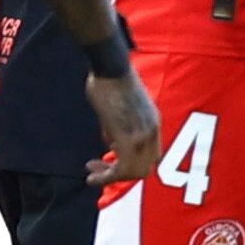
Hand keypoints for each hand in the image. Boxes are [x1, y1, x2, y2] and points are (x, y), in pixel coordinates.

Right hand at [81, 63, 163, 187]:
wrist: (110, 66)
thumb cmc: (109, 80)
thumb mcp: (119, 108)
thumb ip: (118, 128)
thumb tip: (112, 144)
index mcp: (153, 122)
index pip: (152, 157)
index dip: (132, 165)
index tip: (108, 161)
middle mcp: (152, 131)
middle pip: (144, 169)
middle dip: (120, 175)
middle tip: (97, 170)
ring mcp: (142, 135)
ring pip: (134, 173)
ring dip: (111, 178)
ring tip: (92, 176)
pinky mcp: (128, 137)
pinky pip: (121, 169)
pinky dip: (106, 178)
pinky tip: (91, 178)